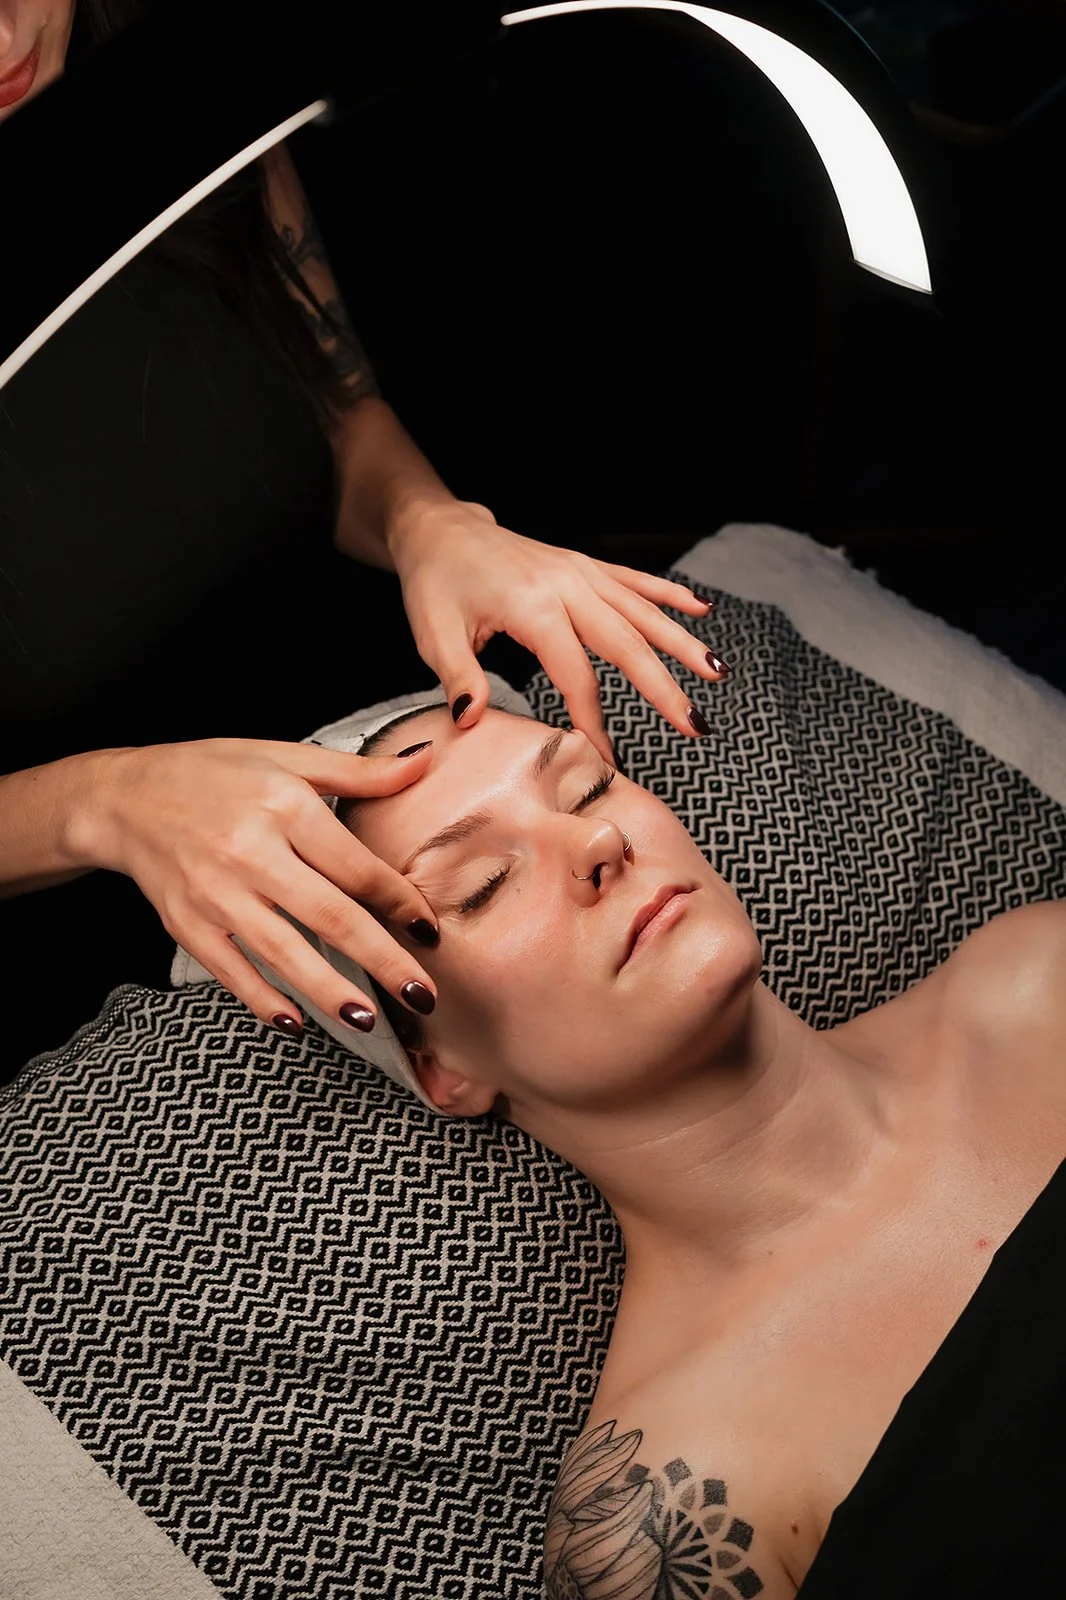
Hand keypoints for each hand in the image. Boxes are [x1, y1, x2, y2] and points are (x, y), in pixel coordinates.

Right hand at [79, 738, 440, 1037]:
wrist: (124, 797)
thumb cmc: (213, 773)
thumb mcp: (285, 757)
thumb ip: (359, 771)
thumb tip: (425, 759)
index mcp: (283, 806)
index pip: (355, 865)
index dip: (398, 901)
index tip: (429, 929)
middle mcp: (250, 852)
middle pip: (329, 916)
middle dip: (381, 960)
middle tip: (422, 995)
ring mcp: (214, 893)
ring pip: (283, 952)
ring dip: (328, 991)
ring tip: (368, 1019)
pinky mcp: (186, 924)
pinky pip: (230, 970)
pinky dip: (262, 999)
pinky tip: (296, 1021)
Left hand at [388, 501, 723, 763]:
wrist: (440, 530)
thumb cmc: (435, 583)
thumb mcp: (434, 634)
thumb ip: (459, 677)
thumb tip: (473, 719)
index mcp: (533, 607)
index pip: (576, 676)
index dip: (594, 721)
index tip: (606, 759)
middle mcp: (566, 585)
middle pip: (626, 644)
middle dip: (664, 688)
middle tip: (695, 725)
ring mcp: (579, 571)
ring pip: (642, 611)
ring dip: (682, 642)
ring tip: (718, 673)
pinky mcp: (583, 564)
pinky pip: (635, 580)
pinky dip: (669, 594)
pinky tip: (703, 611)